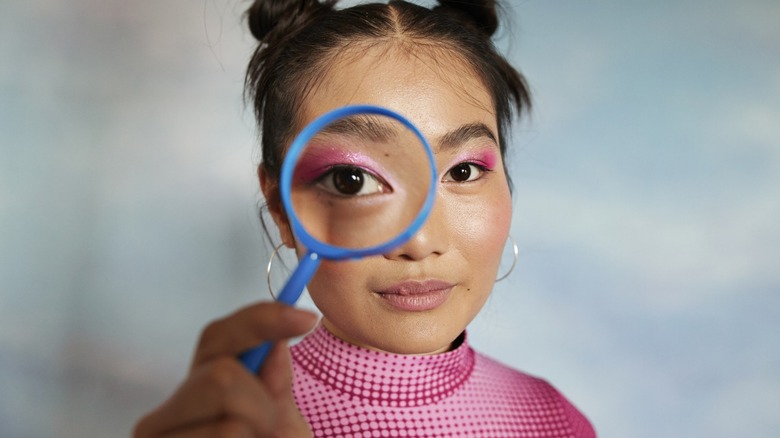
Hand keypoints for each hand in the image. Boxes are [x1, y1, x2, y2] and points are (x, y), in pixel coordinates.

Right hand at [133, 302, 317, 437]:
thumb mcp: (280, 429)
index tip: (306, 319)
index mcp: (196, 391)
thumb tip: (275, 348)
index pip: (217, 337)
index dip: (262, 319)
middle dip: (263, 403)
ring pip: (230, 424)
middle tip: (269, 432)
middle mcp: (164, 416)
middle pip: (221, 376)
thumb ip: (274, 388)